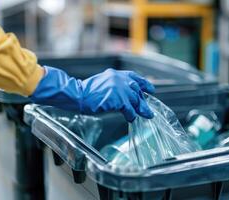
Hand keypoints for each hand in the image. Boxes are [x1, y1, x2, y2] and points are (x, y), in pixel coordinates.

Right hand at [30, 66, 154, 121]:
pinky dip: (131, 115)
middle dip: (143, 101)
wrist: (78, 94)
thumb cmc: (86, 91)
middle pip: (136, 90)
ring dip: (140, 109)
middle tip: (148, 110)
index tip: (150, 89)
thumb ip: (115, 87)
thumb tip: (125, 97)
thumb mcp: (103, 83)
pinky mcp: (118, 99)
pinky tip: (131, 119)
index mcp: (115, 74)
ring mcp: (119, 89)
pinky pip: (129, 109)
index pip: (134, 77)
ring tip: (144, 116)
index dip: (144, 83)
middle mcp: (119, 79)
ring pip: (135, 100)